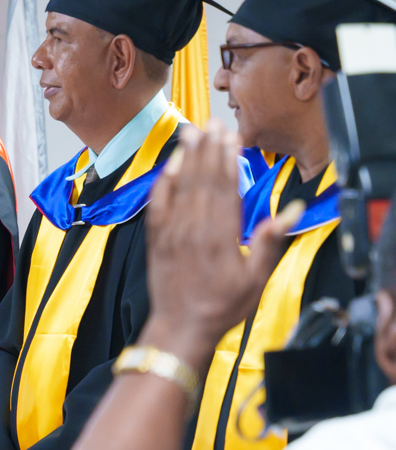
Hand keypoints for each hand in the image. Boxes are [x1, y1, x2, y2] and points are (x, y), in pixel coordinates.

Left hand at [141, 120, 298, 368]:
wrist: (180, 327)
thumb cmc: (222, 307)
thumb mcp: (256, 281)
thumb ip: (270, 243)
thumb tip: (293, 212)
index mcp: (221, 237)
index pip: (226, 189)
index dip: (229, 160)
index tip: (233, 137)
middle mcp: (193, 230)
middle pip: (202, 181)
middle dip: (209, 149)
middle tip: (214, 122)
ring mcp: (171, 233)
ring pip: (179, 187)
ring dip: (186, 157)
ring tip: (192, 131)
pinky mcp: (156, 239)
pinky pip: (158, 204)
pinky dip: (163, 182)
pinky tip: (169, 165)